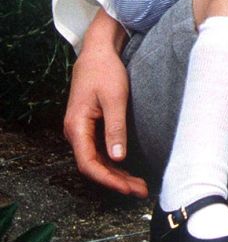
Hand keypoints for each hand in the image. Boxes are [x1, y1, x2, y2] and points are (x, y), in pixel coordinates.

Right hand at [62, 9, 147, 196]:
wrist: (97, 51)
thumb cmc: (105, 71)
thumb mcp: (115, 98)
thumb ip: (115, 128)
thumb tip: (118, 158)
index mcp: (76, 126)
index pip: (89, 164)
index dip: (108, 179)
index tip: (128, 189)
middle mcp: (74, 131)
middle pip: (93, 165)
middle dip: (116, 180)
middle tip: (140, 190)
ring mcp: (80, 130)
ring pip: (96, 160)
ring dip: (116, 173)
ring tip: (137, 185)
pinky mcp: (89, 126)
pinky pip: (98, 150)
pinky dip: (113, 161)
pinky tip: (127, 168)